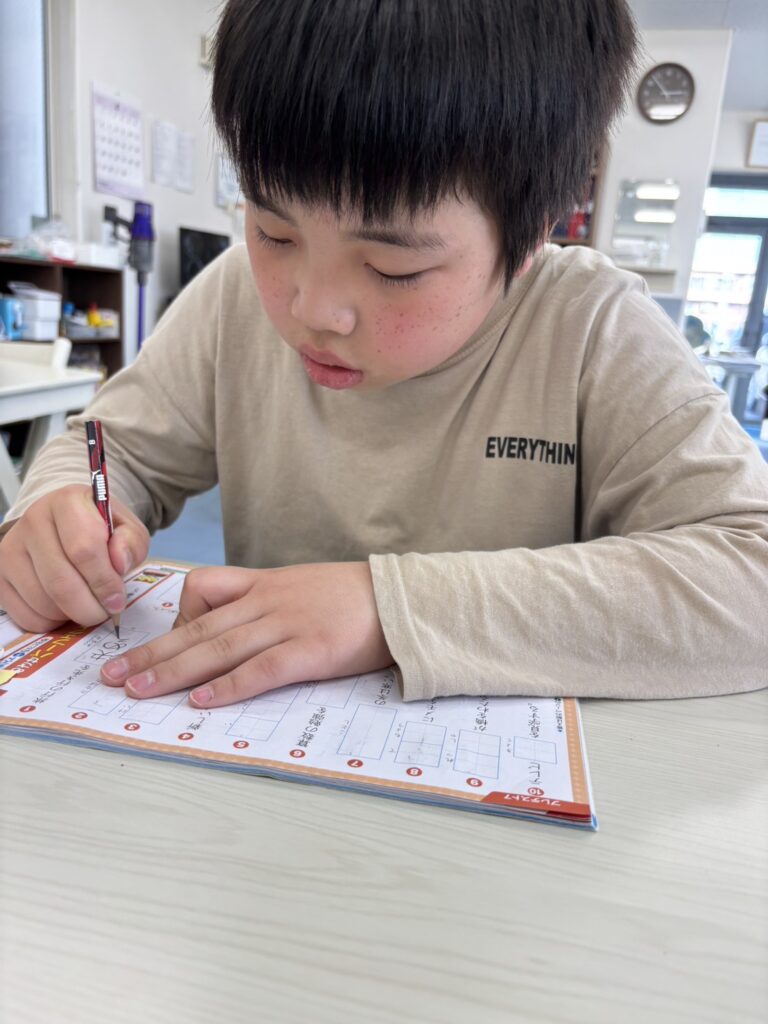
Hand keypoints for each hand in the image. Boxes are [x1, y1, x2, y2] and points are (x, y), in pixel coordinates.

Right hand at [0, 484, 148, 631]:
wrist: (64, 525)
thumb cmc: (99, 529)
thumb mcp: (126, 528)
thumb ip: (131, 542)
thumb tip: (119, 563)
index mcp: (67, 502)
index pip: (83, 549)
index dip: (104, 582)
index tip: (117, 600)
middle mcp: (32, 521)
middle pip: (60, 582)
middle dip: (89, 608)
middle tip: (105, 613)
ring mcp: (10, 549)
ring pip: (43, 603)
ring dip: (72, 616)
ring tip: (87, 607)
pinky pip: (27, 616)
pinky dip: (52, 623)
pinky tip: (65, 609)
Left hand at [99, 562, 392, 707]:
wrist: (402, 598)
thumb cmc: (356, 598)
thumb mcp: (304, 588)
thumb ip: (269, 605)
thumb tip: (239, 634)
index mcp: (265, 584)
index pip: (203, 591)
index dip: (174, 621)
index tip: (154, 647)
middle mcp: (267, 601)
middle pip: (197, 628)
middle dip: (150, 653)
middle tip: (112, 675)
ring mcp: (288, 623)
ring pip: (217, 648)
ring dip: (171, 671)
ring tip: (136, 690)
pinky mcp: (311, 649)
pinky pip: (260, 669)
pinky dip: (227, 686)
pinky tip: (201, 701)